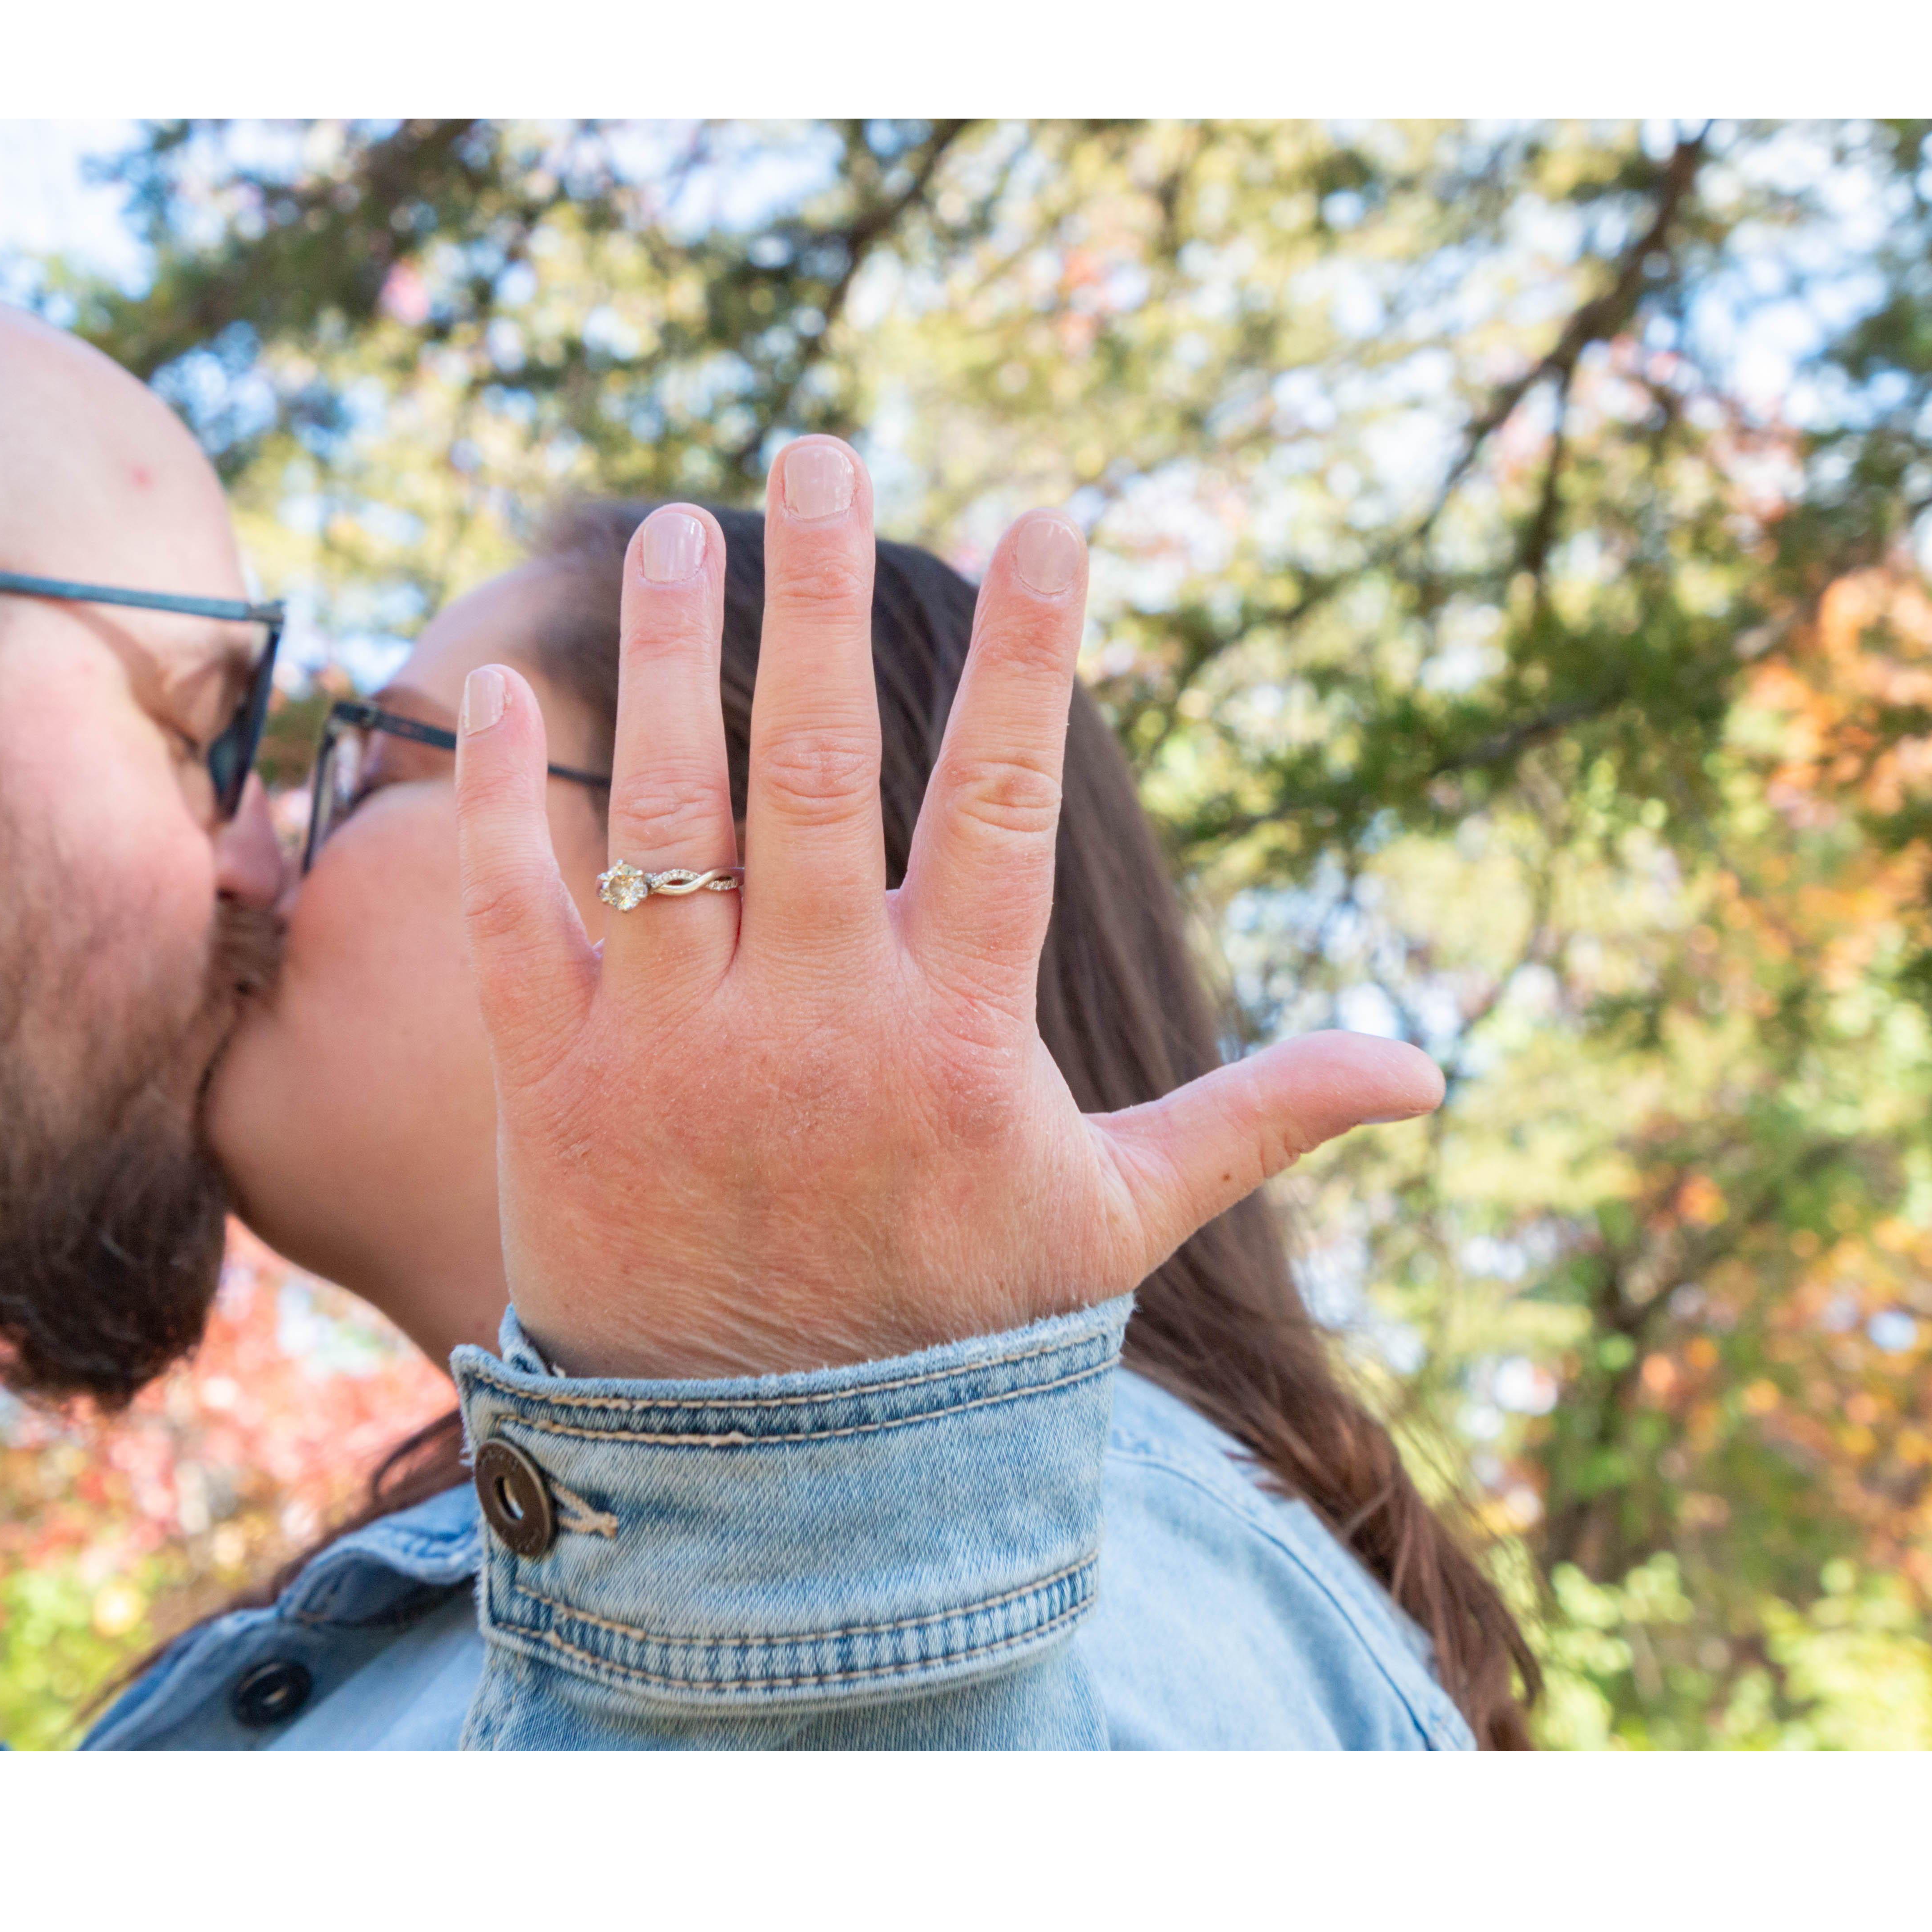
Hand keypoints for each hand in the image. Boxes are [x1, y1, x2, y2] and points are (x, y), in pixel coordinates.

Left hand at [453, 438, 1441, 1377]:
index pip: (999, 806)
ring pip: (663, 819)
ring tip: (687, 530)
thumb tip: (1427, 1071)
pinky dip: (504, 808)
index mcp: (957, 1038)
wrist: (777, 1479)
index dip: (1030, 655)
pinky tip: (504, 689)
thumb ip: (1254, 1122)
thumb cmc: (956, 1330)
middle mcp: (815, 1024)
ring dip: (674, 662)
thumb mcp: (1114, 1223)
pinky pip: (517, 924)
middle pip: (811, 771)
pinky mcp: (561, 1090)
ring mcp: (678, 1053)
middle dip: (818, 600)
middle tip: (818, 452)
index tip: (1049, 520)